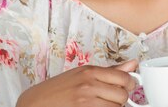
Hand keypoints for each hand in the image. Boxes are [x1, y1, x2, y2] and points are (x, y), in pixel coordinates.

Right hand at [16, 59, 137, 106]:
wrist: (34, 104)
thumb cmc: (57, 90)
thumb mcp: (82, 74)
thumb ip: (110, 70)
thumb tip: (133, 64)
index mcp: (89, 72)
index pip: (123, 77)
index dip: (129, 84)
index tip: (127, 86)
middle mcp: (88, 86)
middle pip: (122, 95)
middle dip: (121, 98)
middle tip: (112, 98)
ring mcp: (85, 102)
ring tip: (101, 104)